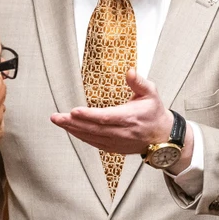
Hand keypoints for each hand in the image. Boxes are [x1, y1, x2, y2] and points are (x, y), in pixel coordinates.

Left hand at [51, 68, 173, 155]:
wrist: (162, 136)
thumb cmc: (154, 113)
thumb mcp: (151, 93)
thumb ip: (139, 82)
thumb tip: (129, 71)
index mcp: (130, 117)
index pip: (106, 117)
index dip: (89, 115)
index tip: (74, 111)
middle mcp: (122, 132)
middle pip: (94, 129)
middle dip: (72, 123)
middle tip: (56, 117)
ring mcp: (117, 142)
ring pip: (91, 137)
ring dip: (73, 130)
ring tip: (58, 121)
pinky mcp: (114, 148)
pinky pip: (94, 143)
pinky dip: (81, 137)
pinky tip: (70, 130)